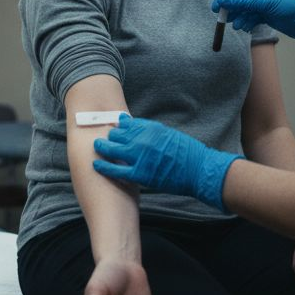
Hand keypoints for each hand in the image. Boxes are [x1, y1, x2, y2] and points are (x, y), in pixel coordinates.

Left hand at [92, 114, 241, 210]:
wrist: (198, 170)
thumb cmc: (185, 152)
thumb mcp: (166, 133)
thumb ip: (145, 128)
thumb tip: (125, 121)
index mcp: (150, 128)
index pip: (125, 125)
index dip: (116, 127)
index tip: (110, 128)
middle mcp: (143, 140)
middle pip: (116, 135)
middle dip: (108, 136)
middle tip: (101, 138)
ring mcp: (140, 157)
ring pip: (113, 150)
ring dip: (103, 148)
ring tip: (97, 147)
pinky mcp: (140, 173)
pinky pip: (117, 170)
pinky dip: (105, 167)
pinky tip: (97, 165)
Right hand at [210, 0, 294, 50]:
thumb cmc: (286, 3)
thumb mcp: (259, 1)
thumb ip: (238, 1)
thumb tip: (220, 1)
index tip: (217, 6)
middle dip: (232, 8)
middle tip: (224, 18)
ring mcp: (264, 1)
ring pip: (245, 8)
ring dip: (240, 17)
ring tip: (237, 25)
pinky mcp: (266, 13)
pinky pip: (252, 16)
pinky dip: (247, 21)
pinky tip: (245, 27)